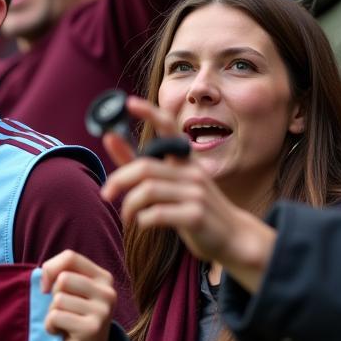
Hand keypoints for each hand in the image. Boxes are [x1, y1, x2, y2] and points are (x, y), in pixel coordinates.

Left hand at [41, 250, 116, 340]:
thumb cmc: (73, 319)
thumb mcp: (71, 292)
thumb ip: (60, 275)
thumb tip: (43, 274)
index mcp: (103, 278)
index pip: (70, 256)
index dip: (51, 268)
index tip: (47, 287)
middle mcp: (108, 292)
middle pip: (63, 278)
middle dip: (53, 296)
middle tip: (63, 311)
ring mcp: (103, 311)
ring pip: (58, 299)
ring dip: (52, 314)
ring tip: (64, 323)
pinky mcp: (92, 329)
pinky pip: (55, 317)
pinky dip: (51, 326)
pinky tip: (62, 333)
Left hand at [101, 96, 275, 291]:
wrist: (233, 238)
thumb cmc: (193, 208)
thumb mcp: (170, 183)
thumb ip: (136, 162)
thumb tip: (109, 136)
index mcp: (185, 160)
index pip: (169, 128)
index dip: (150, 113)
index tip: (129, 102)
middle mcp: (192, 171)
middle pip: (144, 167)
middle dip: (118, 180)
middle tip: (106, 194)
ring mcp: (196, 193)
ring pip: (147, 191)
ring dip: (129, 205)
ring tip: (127, 215)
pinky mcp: (196, 216)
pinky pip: (157, 214)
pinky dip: (142, 220)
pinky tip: (144, 224)